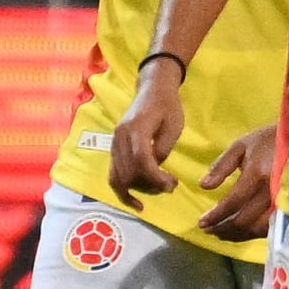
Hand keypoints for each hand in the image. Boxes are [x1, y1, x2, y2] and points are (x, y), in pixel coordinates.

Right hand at [109, 70, 186, 206]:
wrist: (152, 89)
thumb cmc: (168, 105)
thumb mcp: (174, 126)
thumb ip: (164, 148)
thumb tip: (156, 169)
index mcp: (136, 129)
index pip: (141, 160)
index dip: (155, 177)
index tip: (171, 184)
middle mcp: (120, 138)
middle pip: (127, 172)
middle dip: (149, 186)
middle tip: (170, 186)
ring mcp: (114, 143)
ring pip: (117, 177)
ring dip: (137, 189)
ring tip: (159, 189)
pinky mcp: (115, 148)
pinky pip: (114, 173)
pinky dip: (123, 189)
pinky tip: (136, 200)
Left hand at [195, 123, 278, 240]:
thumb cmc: (269, 140)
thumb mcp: (242, 145)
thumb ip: (221, 165)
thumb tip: (203, 186)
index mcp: (257, 175)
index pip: (233, 203)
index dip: (216, 216)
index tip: (201, 222)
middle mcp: (271, 192)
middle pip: (244, 220)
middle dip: (223, 228)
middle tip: (208, 230)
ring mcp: (283, 202)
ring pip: (257, 228)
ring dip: (237, 234)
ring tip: (222, 234)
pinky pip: (270, 226)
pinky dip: (253, 233)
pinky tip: (242, 232)